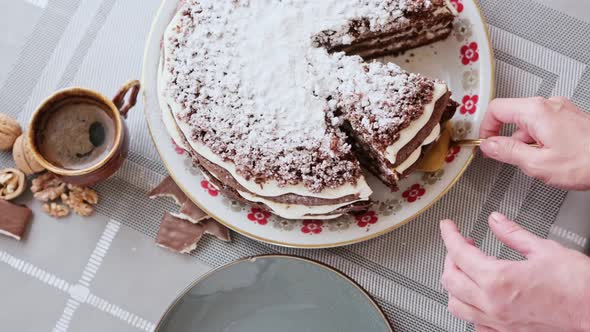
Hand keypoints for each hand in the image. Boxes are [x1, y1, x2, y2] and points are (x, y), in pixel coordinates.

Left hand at [440, 213, 589, 331]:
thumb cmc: (578, 287)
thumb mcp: (544, 249)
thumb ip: (513, 234)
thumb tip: (496, 221)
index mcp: (498, 279)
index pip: (458, 252)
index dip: (449, 235)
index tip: (448, 227)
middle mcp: (492, 304)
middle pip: (450, 278)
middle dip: (450, 257)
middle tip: (462, 244)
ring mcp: (497, 322)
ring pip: (455, 304)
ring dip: (455, 284)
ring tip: (466, 270)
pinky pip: (475, 323)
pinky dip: (469, 308)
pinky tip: (478, 298)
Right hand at [479, 97, 589, 190]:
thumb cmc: (587, 162)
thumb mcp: (537, 164)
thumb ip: (507, 152)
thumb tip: (489, 146)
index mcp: (536, 111)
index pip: (496, 109)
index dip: (486, 127)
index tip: (486, 143)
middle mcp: (549, 104)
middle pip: (512, 114)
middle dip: (507, 137)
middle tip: (509, 156)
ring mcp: (562, 108)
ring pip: (529, 120)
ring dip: (525, 140)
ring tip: (538, 160)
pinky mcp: (570, 116)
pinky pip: (544, 123)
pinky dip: (540, 138)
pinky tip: (551, 155)